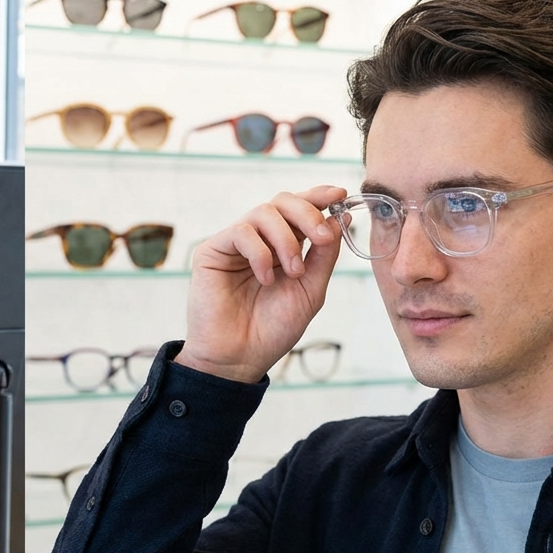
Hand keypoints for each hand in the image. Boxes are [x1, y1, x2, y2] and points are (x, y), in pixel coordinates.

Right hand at [175, 185, 346, 383]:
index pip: (299, 209)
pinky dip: (261, 253)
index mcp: (284, 246)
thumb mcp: (311, 290)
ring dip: (287, 239)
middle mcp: (260, 240)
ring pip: (264, 212)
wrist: (240, 357)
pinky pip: (241, 232)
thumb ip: (324, 254)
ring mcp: (235, 244)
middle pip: (283, 201)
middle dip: (308, 213)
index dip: (319, 196)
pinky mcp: (212, 250)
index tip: (340, 195)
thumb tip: (340, 217)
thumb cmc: (273, 329)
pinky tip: (265, 278)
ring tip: (293, 272)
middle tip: (322, 237)